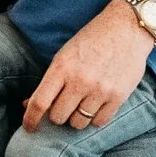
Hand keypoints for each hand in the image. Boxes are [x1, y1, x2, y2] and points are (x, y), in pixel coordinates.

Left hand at [21, 0, 153, 132]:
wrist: (127, 28)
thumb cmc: (91, 41)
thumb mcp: (64, 55)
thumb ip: (49, 81)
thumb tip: (27, 105)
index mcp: (62, 68)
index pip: (40, 102)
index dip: (30, 119)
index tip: (29, 128)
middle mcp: (80, 81)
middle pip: (58, 117)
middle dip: (57, 115)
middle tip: (63, 105)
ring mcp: (100, 90)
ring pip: (78, 123)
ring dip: (76, 118)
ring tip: (81, 104)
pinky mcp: (118, 96)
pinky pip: (99, 122)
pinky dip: (94, 118)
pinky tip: (96, 106)